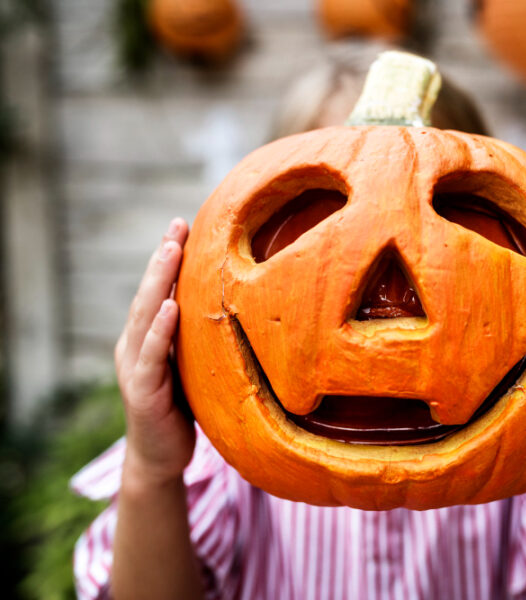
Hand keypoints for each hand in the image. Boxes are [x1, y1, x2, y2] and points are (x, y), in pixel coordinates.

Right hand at [115, 218, 194, 487]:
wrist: (159, 459)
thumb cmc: (180, 410)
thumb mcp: (190, 366)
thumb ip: (197, 338)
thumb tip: (233, 307)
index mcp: (146, 339)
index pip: (157, 291)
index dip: (168, 258)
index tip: (182, 225)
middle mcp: (133, 347)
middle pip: (148, 295)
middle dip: (162, 259)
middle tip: (176, 226)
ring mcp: (134, 369)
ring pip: (144, 318)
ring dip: (158, 282)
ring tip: (171, 251)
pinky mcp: (142, 393)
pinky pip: (151, 356)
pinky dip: (160, 330)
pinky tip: (171, 307)